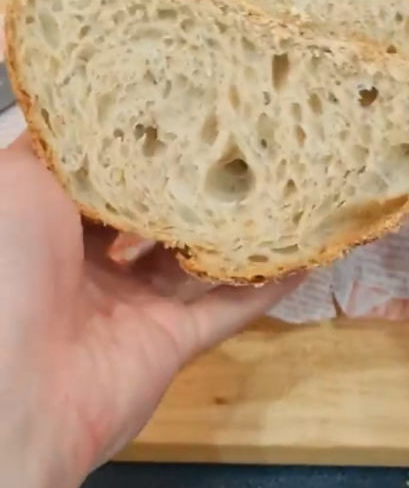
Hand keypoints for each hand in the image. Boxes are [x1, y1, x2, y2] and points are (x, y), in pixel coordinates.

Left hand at [0, 134, 299, 487]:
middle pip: (155, 215)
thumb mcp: (18, 178)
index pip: (108, 175)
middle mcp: (92, 263)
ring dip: (234, 226)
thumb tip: (90, 101)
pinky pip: (227, 308)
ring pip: (196, 258)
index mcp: (50, 223)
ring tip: (279, 179)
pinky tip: (301, 250)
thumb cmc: (9, 263)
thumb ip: (61, 143)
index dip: (143, 143)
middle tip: (244, 136)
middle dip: (193, 181)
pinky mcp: (171, 343)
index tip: (187, 102)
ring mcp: (134, 305)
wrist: (13, 385)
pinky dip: (263, 284)